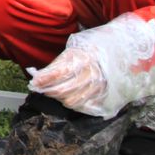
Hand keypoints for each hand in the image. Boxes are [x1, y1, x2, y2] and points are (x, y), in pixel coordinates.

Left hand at [26, 12, 154, 117]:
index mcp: (81, 58)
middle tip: (40, 89)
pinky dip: (71, 103)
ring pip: (71, 100)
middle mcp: (88, 73)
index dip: (43, 80)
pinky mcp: (101, 94)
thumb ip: (59, 63)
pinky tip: (66, 98)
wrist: (120, 51)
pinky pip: (82, 105)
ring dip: (58, 98)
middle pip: (61, 89)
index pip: (57, 72)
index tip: (34, 82)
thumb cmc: (93, 50)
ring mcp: (96, 85)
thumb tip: (40, 75)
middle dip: (47, 91)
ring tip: (52, 93)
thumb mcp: (75, 50)